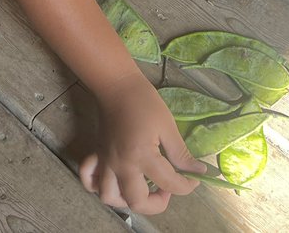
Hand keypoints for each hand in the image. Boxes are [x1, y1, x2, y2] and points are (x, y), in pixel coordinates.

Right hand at [78, 74, 206, 214]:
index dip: (187, 185)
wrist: (117, 86)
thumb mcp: (168, 126)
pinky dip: (99, 187)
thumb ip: (181, 154)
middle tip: (168, 188)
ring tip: (143, 189)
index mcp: (141, 156)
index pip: (168, 183)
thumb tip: (198, 171)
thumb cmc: (144, 102)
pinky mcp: (98, 156)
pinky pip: (90, 180)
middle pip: (137, 202)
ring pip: (110, 198)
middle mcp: (121, 165)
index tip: (195, 179)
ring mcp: (106, 163)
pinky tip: (114, 182)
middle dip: (157, 203)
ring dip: (128, 201)